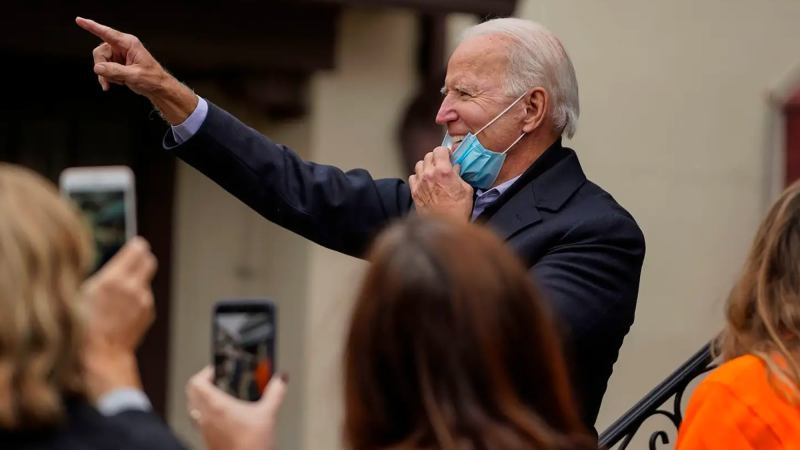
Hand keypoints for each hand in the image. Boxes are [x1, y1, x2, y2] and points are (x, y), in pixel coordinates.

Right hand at [75, 17, 197, 123]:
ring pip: (100, 61)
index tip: (79, 20)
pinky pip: (104, 68)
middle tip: (110, 79)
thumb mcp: (134, 76)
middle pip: (100, 52)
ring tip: (118, 82)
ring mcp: (119, 55)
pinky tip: (112, 84)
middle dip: (102, 66)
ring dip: (106, 74)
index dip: (92, 26)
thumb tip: (98, 67)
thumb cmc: (152, 79)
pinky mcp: (118, 64)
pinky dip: (106, 77)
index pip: (107, 33)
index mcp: (129, 44)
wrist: (157, 88)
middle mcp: (123, 47)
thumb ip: (115, 71)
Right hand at [81, 237, 156, 398]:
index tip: (134, 245)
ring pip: (145, 281)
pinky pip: (144, 297)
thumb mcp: (81, 294)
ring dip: (137, 281)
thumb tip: (116, 264)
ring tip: (118, 294)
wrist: (100, 356)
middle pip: (149, 261)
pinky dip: (137, 298)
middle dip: (142, 259)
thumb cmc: (83, 327)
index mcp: (113, 280)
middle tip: (132, 261)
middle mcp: (133, 288)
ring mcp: (144, 301)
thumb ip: (103, 275)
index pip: (137, 250)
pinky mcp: (148, 312)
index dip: (136, 246)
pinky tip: (121, 309)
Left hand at [186, 367, 287, 449]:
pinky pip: (199, 421)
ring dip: (202, 398)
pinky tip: (224, 416)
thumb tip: (281, 378)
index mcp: (216, 406)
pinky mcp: (207, 440)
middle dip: (203, 383)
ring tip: (220, 396)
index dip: (205, 372)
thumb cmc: (253, 445)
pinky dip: (206, 413)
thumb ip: (276, 392)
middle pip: (191, 393)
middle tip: (218, 380)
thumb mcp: (268, 413)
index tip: (218, 370)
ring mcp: (204, 430)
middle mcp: (205, 417)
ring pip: (193, 408)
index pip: (197, 382)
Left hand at [409, 147, 473, 220]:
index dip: (445, 152)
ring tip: (432, 173)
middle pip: (428, 155)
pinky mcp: (414, 192)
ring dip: (426, 166)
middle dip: (436, 158)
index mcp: (443, 171)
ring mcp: (420, 183)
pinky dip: (418, 177)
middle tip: (442, 164)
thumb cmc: (458, 210)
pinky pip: (412, 177)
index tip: (448, 156)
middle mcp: (429, 174)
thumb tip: (455, 169)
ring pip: (419, 164)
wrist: (446, 226)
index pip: (439, 150)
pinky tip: (425, 182)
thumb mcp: (466, 189)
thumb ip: (459, 175)